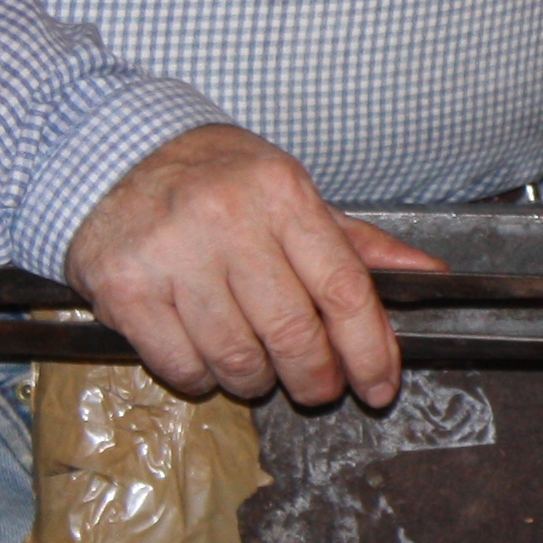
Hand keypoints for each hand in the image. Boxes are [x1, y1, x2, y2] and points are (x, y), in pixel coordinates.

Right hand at [61, 125, 446, 408]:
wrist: (113, 154)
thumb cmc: (215, 178)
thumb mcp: (290, 192)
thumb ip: (356, 244)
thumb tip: (429, 277)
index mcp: (282, 195)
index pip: (344, 290)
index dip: (371, 349)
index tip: (380, 385)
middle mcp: (228, 221)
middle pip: (294, 334)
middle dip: (315, 379)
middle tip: (317, 388)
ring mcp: (173, 256)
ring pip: (238, 359)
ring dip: (256, 380)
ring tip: (255, 364)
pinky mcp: (124, 289)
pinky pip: (181, 365)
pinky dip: (201, 378)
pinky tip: (205, 356)